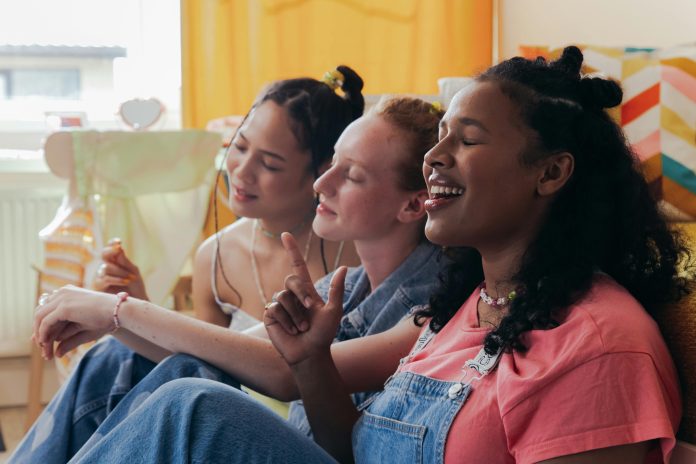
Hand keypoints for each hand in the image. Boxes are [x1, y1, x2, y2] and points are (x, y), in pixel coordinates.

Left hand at [33, 285, 118, 359]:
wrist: (118, 311)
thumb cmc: (105, 319)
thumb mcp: (83, 329)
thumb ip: (68, 339)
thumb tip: (57, 353)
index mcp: (67, 293)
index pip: (46, 308)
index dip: (42, 325)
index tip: (43, 341)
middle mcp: (62, 293)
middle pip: (41, 312)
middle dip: (39, 331)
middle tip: (43, 347)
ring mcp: (62, 298)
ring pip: (40, 317)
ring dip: (39, 334)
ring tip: (44, 348)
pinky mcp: (64, 307)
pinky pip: (45, 322)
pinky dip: (42, 333)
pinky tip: (45, 343)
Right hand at [93, 238, 148, 299]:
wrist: (135, 303)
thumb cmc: (135, 286)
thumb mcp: (133, 271)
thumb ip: (124, 261)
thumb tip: (118, 248)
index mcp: (115, 261)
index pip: (110, 248)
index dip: (112, 244)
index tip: (119, 242)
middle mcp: (106, 266)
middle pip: (104, 254)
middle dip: (111, 251)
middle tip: (119, 249)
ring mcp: (101, 276)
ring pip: (106, 267)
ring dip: (120, 272)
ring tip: (131, 278)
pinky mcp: (98, 286)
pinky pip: (105, 279)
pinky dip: (117, 279)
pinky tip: (126, 281)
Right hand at [264, 232, 346, 365]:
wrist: (310, 354)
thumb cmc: (324, 334)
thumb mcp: (334, 311)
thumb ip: (337, 290)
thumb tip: (344, 267)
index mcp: (307, 291)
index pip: (297, 266)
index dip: (292, 250)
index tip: (285, 234)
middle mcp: (291, 295)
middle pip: (291, 280)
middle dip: (302, 294)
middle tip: (310, 310)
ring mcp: (279, 305)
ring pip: (283, 297)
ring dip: (296, 314)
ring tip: (301, 327)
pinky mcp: (270, 315)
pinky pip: (275, 308)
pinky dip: (286, 320)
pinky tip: (290, 331)